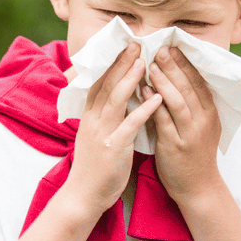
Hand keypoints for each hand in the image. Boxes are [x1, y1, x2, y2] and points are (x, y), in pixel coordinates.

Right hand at [64, 43, 161, 213]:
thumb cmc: (94, 167)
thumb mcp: (94, 136)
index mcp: (89, 116)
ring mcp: (103, 133)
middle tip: (136, 44)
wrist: (83, 196)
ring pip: (116, 99)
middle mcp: (94, 120)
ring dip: (131, 79)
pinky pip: (130, 124)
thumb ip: (102, 117)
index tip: (123, 47)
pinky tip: (156, 97)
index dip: (111, 63)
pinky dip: (143, 109)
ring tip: (145, 62)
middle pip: (106, 85)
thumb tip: (113, 98)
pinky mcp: (114, 148)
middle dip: (121, 63)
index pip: (99, 83)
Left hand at [144, 47, 223, 203]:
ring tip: (150, 65)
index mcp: (210, 112)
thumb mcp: (200, 126)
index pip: (199, 81)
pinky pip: (164, 120)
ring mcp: (190, 133)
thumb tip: (173, 79)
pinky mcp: (176, 145)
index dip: (185, 63)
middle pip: (188, 86)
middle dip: (173, 66)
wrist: (198, 188)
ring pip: (178, 100)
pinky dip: (153, 104)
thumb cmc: (195, 154)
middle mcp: (203, 120)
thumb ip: (191, 105)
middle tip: (160, 49)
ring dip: (164, 81)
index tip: (172, 46)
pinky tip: (142, 91)